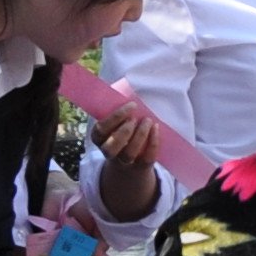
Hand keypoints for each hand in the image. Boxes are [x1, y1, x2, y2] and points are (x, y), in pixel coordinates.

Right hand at [92, 102, 163, 219]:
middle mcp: (108, 152)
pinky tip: (156, 128)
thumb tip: (126, 89)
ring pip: (128, 154)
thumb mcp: (116, 123)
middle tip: (135, 118)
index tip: (131, 105)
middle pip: (110, 148)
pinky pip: (146, 158)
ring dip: (139, 136)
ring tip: (148, 121)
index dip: (114, 118)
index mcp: (99, 139)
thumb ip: (118, 111)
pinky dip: (153, 143)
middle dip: (123, 132)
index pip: (100, 130)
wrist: (131, 163)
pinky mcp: (140, 166)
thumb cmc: (123, 133)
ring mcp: (124, 162)